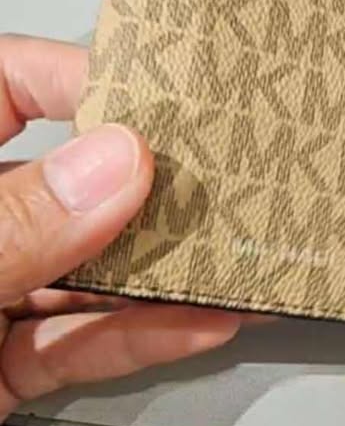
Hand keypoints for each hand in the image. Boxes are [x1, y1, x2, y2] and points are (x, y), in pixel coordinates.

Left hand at [0, 35, 253, 421]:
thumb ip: (17, 226)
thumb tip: (115, 166)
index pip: (5, 86)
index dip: (78, 77)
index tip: (162, 93)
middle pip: (62, 185)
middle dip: (147, 185)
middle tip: (227, 174)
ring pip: (80, 273)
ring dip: (160, 272)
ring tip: (239, 253)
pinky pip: (73, 347)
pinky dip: (135, 339)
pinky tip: (203, 324)